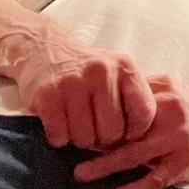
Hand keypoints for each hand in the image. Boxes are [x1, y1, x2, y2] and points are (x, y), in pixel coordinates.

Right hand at [14, 41, 156, 150]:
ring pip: (85, 139)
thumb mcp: (116, 73)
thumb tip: (142, 139)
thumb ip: (131, 98)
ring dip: (79, 138)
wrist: (44, 49)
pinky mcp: (48, 96)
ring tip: (75, 119)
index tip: (124, 132)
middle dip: (103, 139)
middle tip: (93, 125)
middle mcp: (102, 71)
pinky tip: (59, 118)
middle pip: (113, 132)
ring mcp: (74, 82)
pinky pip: (60, 138)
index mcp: (124, 66)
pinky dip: (59, 136)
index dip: (135, 132)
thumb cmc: (87, 71)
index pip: (144, 113)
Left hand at [74, 75, 188, 188]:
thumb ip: (147, 91)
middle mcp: (171, 110)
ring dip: (105, 165)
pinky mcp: (184, 162)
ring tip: (82, 173)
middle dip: (98, 140)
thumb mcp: (175, 91)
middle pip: (126, 127)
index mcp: (165, 89)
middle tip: (74, 147)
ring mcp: (178, 137)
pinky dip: (131, 188)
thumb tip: (109, 95)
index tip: (80, 119)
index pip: (126, 99)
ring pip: (134, 154)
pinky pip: (152, 179)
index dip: (102, 112)